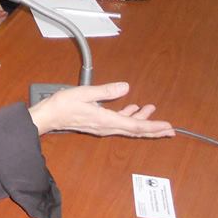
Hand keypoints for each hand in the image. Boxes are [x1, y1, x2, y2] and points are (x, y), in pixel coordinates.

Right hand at [28, 81, 174, 137]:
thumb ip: (106, 91)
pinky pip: (119, 122)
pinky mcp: (98, 123)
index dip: (153, 126)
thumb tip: (125, 88)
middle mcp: (106, 126)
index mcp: (105, 120)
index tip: (167, 126)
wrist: (48, 116)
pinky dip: (129, 117)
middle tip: (170, 128)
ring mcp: (102, 126)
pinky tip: (132, 108)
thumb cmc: (62, 105)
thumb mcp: (84, 93)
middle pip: (135, 130)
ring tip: (151, 109)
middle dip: (154, 129)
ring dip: (142, 120)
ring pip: (128, 126)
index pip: (135, 126)